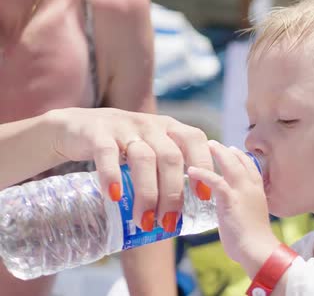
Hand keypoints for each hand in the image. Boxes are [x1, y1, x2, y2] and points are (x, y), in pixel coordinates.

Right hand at [47, 107, 213, 230]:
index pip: (194, 139)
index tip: (204, 196)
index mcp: (168, 128)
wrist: (74, 128)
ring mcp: (124, 126)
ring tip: (144, 220)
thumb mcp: (149, 149)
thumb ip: (165, 171)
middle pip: (170, 157)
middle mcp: (150, 125)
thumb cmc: (120, 146)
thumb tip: (179, 216)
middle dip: (172, 193)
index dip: (204, 164)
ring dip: (147, 193)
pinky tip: (115, 197)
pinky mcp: (97, 133)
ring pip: (144, 158)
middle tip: (167, 222)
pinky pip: (107, 153)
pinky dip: (112, 176)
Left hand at [187, 140, 279, 276]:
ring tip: (206, 146)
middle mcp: (252, 187)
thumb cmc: (254, 241)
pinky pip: (216, 180)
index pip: (250, 167)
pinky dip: (203, 174)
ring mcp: (242, 192)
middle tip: (214, 143)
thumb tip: (233, 213)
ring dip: (217, 154)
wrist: (258, 250)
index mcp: (258, 192)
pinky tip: (192, 171)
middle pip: (240, 161)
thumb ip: (243, 210)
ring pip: (230, 165)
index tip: (232, 150)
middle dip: (226, 151)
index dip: (240, 157)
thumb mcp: (252, 219)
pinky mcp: (231, 199)